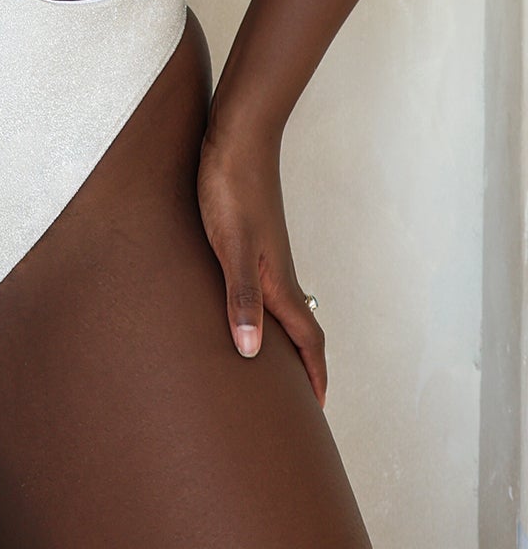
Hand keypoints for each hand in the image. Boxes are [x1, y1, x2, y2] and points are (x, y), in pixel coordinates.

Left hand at [196, 125, 326, 407]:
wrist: (237, 137)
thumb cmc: (231, 188)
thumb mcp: (230, 246)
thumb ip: (241, 297)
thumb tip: (250, 352)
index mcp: (277, 280)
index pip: (306, 340)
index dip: (314, 376)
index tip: (318, 410)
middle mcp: (277, 271)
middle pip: (299, 329)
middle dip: (302, 367)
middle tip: (296, 403)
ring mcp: (266, 254)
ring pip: (282, 308)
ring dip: (283, 339)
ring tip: (268, 366)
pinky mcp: (250, 237)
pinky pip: (263, 287)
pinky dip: (262, 312)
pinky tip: (240, 309)